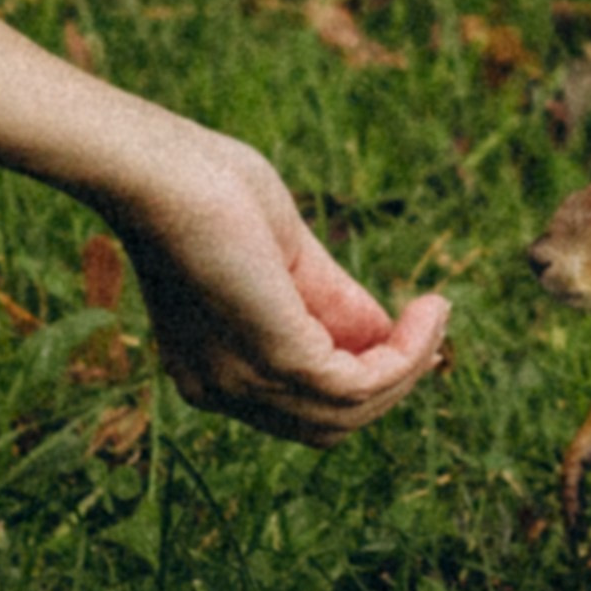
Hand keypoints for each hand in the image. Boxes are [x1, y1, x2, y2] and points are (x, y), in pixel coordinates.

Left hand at [0, 19, 447, 446]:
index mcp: (211, 372)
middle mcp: (223, 393)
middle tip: (426, 332)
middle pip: (328, 423)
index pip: (296, 404)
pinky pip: (365, 382)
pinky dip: (407, 354)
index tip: (401, 332)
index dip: (358, 375)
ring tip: (434, 312)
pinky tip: (428, 310)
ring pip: (353, 410)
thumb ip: (326, 300)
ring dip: (408, 366)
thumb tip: (384, 333)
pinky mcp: (281, 359)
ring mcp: (249, 383)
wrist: (156, 167)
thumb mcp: (281, 254)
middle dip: (388, 383)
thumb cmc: (206, 187)